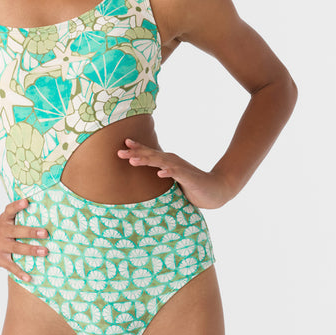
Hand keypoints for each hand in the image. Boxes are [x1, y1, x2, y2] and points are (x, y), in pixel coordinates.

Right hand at [0, 198, 48, 282]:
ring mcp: (0, 246)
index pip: (10, 210)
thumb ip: (17, 215)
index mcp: (4, 220)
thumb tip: (38, 207)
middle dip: (31, 232)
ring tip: (44, 251)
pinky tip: (29, 277)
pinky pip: (11, 266)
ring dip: (31, 250)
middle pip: (16, 231)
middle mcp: (2, 232)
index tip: (26, 201)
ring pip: (17, 248)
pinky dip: (20, 273)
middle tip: (45, 233)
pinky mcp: (0, 259)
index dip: (17, 206)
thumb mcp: (4, 221)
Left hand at [117, 139, 232, 209]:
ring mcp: (181, 169)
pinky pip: (177, 174)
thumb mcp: (172, 181)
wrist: (216, 190)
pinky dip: (168, 172)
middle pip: (151, 155)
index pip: (150, 153)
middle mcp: (173, 162)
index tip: (122, 144)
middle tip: (119, 152)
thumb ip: (160, 178)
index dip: (137, 148)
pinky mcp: (189, 178)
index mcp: (168, 162)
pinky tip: (160, 173)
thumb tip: (145, 182)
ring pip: (161, 162)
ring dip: (147, 160)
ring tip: (133, 160)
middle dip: (135, 153)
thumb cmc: (193, 186)